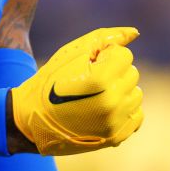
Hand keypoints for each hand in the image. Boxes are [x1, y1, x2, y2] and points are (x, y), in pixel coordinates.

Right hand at [9, 27, 142, 155]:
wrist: (33, 117)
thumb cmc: (52, 80)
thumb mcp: (74, 51)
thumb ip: (107, 38)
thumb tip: (135, 32)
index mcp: (101, 79)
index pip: (125, 55)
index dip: (106, 56)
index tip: (88, 66)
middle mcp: (111, 102)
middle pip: (132, 73)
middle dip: (113, 72)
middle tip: (89, 81)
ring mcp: (114, 122)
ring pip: (136, 94)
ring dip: (120, 91)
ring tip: (96, 96)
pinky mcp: (116, 137)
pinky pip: (136, 117)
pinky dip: (123, 111)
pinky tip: (104, 110)